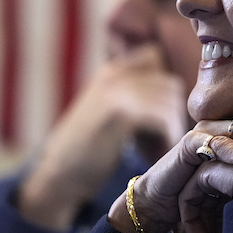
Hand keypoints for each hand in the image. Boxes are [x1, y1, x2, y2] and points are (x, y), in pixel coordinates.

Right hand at [18, 44, 186, 230]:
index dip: (165, 86)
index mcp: (110, 71)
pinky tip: (157, 154)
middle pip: (170, 83)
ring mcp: (115, 92)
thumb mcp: (107, 111)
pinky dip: (168, 137)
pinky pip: (163, 118)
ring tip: (160, 148)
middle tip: (164, 138)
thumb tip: (175, 95)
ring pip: (170, 101)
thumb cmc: (87, 150)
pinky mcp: (120, 114)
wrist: (58, 176)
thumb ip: (132, 96)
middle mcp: (113, 75)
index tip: (161, 114)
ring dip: (173, 128)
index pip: (155, 55)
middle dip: (174, 112)